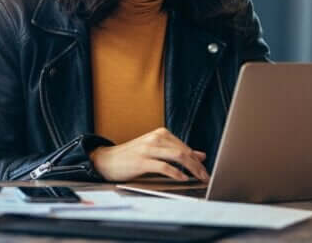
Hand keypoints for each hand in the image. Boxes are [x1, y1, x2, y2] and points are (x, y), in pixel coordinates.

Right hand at [90, 127, 209, 181]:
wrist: (106, 160)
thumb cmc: (132, 156)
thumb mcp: (156, 150)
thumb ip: (177, 152)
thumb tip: (200, 155)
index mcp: (161, 134)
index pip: (185, 147)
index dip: (197, 159)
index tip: (205, 170)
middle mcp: (156, 138)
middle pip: (184, 151)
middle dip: (197, 165)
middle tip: (205, 176)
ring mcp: (148, 149)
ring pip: (177, 157)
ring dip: (191, 168)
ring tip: (198, 177)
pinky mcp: (141, 161)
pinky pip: (164, 166)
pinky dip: (176, 173)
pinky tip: (182, 178)